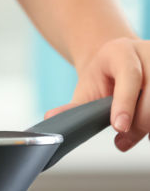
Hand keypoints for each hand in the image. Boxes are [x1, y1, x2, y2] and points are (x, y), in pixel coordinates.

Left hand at [46, 37, 149, 151]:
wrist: (119, 61)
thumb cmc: (104, 75)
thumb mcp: (87, 86)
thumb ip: (73, 106)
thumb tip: (50, 119)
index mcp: (122, 51)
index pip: (129, 76)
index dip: (125, 103)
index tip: (118, 127)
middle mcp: (148, 53)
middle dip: (139, 123)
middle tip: (122, 140)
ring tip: (130, 138)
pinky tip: (148, 135)